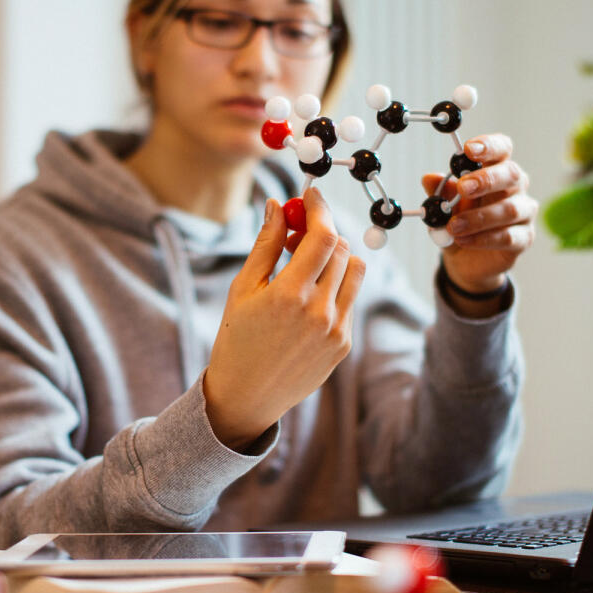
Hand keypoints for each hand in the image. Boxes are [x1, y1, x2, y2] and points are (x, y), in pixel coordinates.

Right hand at [203, 188, 365, 450]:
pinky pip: (350, 298)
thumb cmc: (236, 339)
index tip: (311, 195)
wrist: (246, 396)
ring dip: (335, 255)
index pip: (323, 236)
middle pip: (342, 249)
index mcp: (289, 296)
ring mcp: (336, 331)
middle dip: (324, 230)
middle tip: (299, 230)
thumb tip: (277, 205)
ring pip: (355, 270)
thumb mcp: (242, 289)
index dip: (320, 208)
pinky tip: (308, 294)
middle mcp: (319, 313)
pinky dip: (335, 285)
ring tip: (305, 262)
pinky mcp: (344, 344)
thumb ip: (264, 245)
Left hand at [422, 133, 536, 296]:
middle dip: (486, 179)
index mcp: (497, 170)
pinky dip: (484, 239)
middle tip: (464, 188)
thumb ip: (440, 192)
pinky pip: (509, 236)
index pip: (502, 149)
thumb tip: (428, 178)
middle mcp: (515, 187)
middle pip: (512, 174)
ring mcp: (524, 212)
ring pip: (509, 209)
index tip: (468, 149)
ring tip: (453, 226)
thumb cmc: (460, 222)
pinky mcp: (524, 238)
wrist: (466, 259)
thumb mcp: (443, 207)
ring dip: (478, 218)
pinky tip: (464, 241)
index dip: (489, 146)